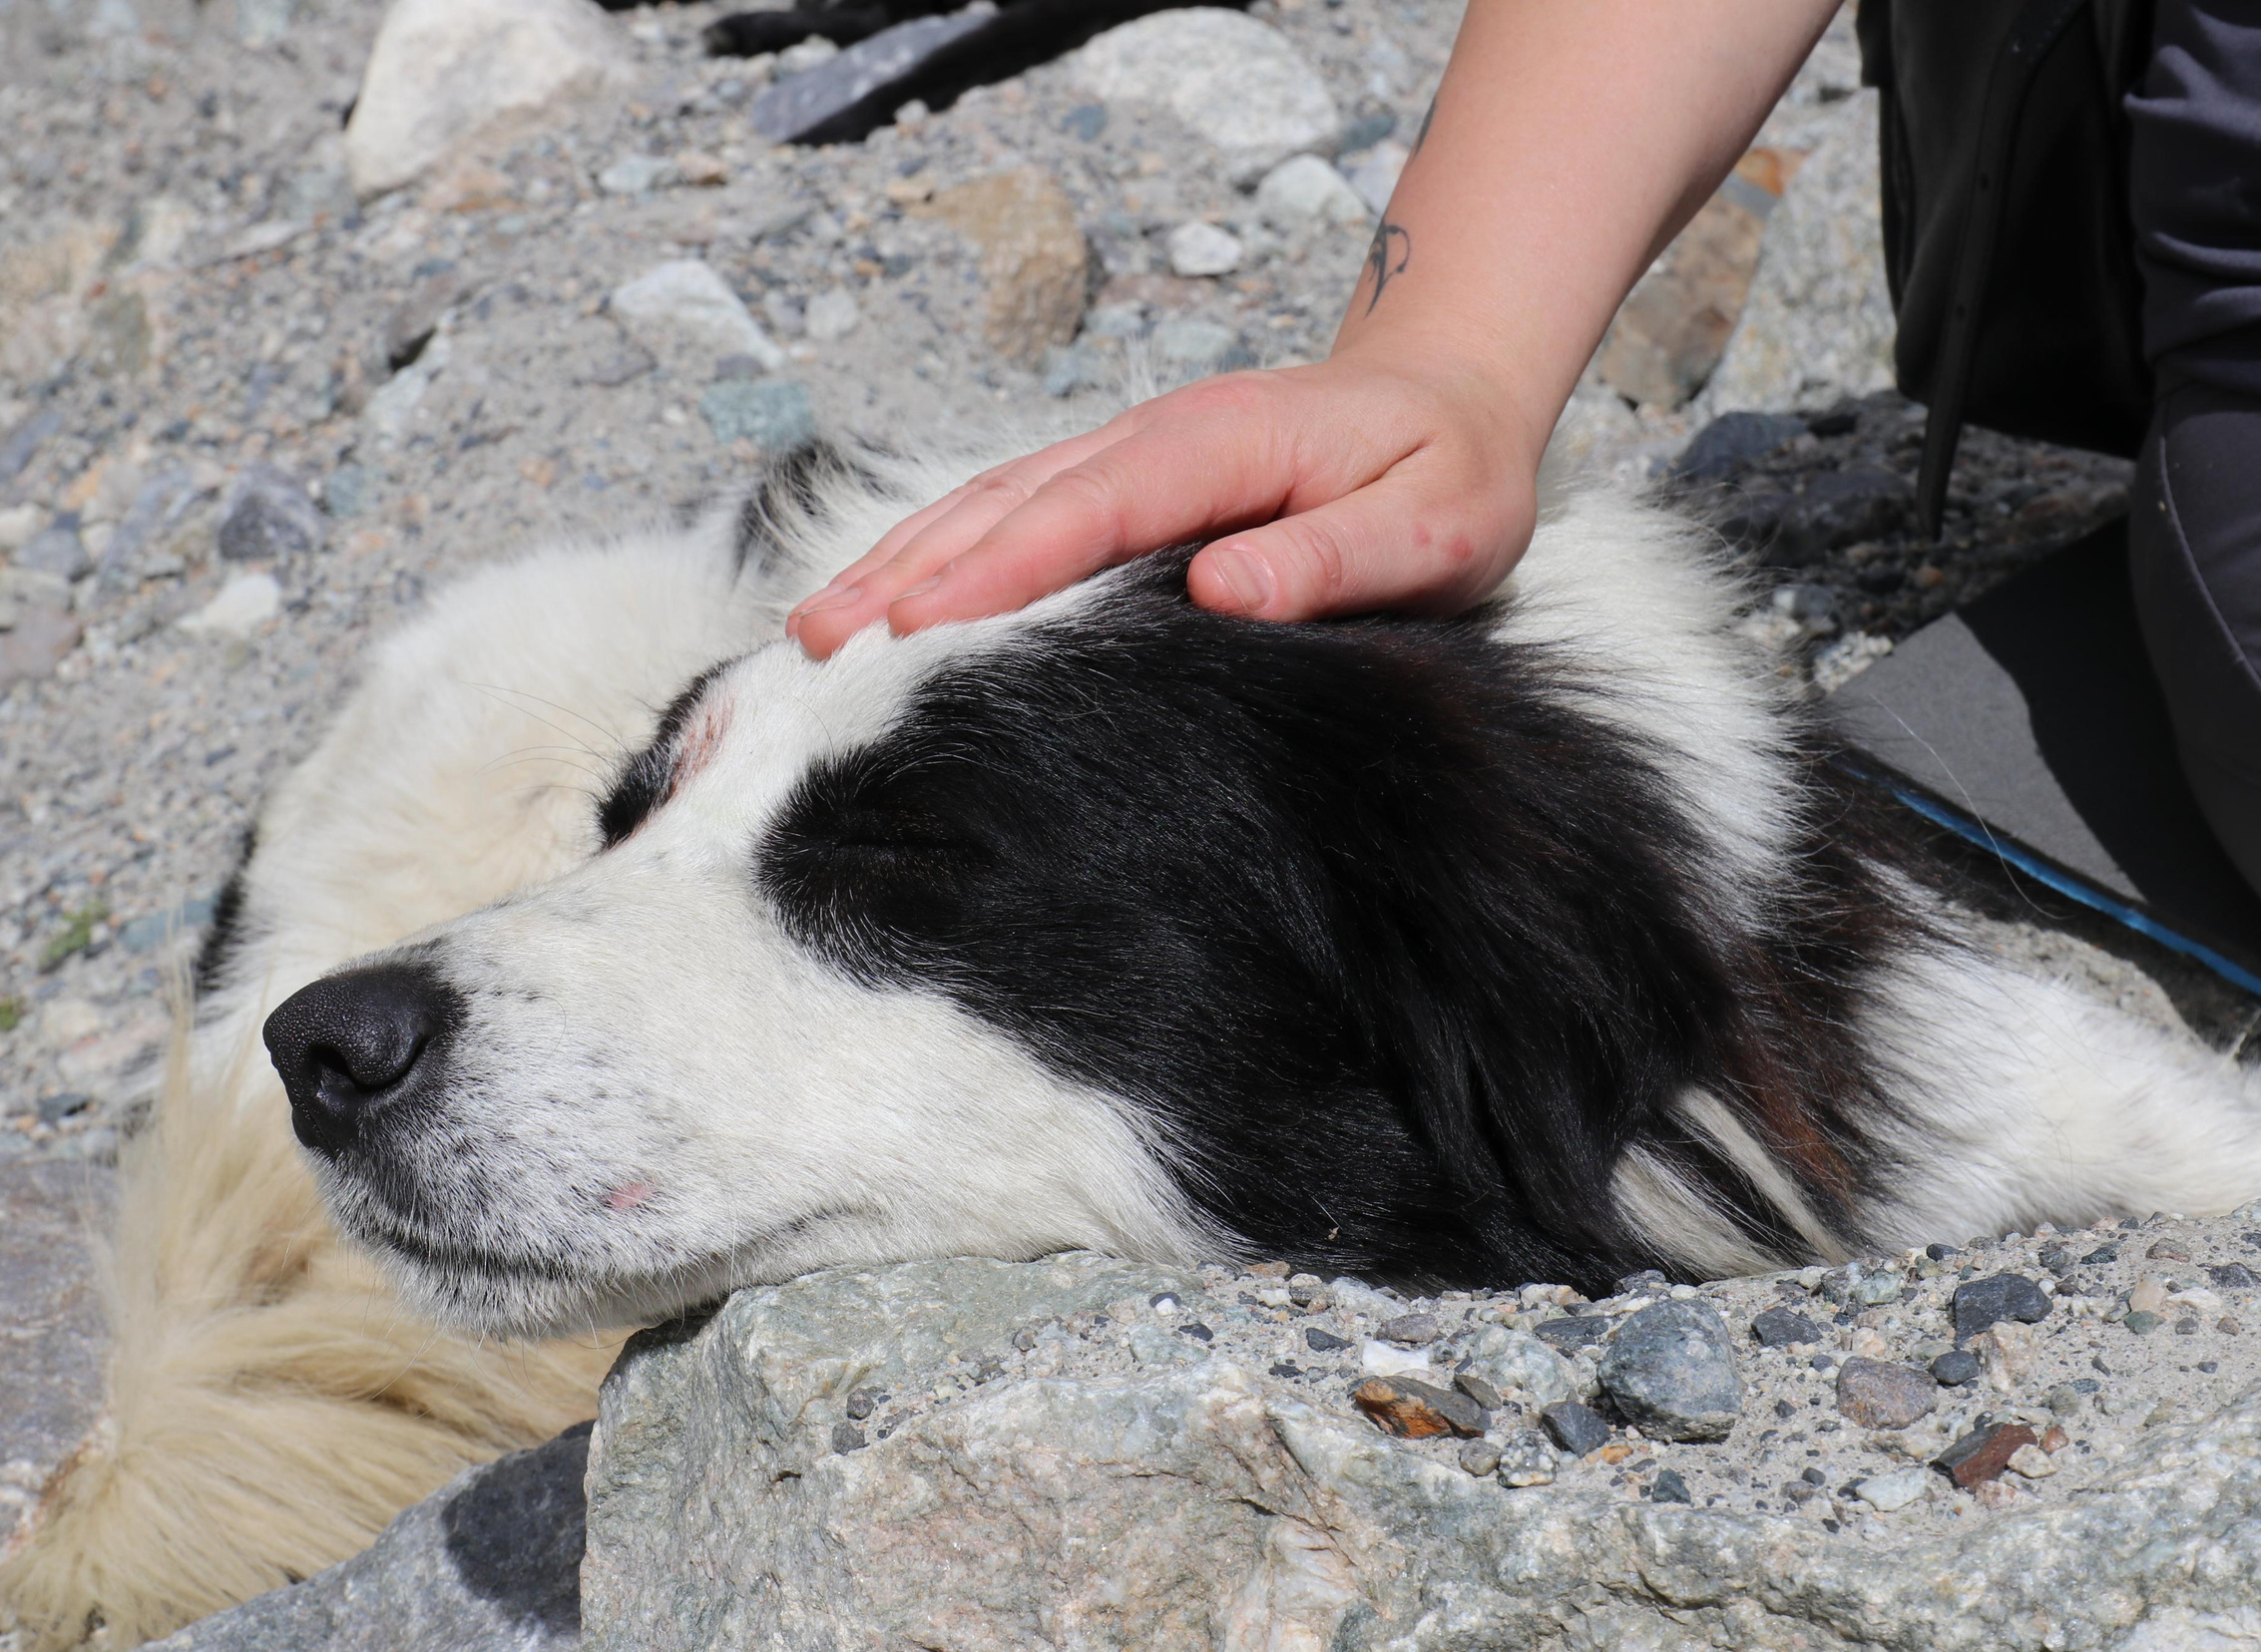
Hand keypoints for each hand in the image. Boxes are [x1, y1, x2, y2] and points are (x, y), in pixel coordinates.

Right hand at [784, 349, 1546, 659]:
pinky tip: (876, 601)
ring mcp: (1122, 453)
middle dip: (909, 572)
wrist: (1448, 394)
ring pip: (986, 503)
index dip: (1003, 567)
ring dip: (898, 563)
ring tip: (811, 634)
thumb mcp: (1438, 521)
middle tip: (820, 649)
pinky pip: (1004, 513)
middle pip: (1009, 503)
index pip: (1095, 507)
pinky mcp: (1111, 481)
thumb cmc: (1449, 470)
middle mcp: (1153, 437)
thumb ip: (1338, 554)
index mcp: (1224, 444)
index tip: (921, 624)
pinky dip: (930, 554)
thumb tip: (1224, 586)